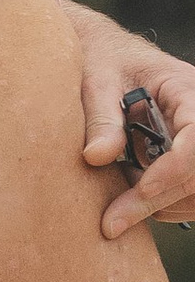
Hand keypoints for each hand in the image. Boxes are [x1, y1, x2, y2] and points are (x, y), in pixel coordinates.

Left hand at [70, 4, 194, 234]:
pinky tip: (133, 193)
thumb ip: (100, 117)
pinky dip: (162, 206)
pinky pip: (188, 196)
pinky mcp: (189, 159)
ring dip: (160, 205)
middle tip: (111, 222)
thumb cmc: (106, 61)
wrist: (110, 59)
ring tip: (119, 196)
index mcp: (187, 90)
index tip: (143, 189)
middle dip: (157, 199)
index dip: (176, 167)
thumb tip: (97, 157)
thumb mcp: (97, 80)